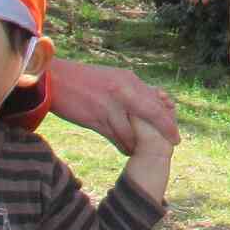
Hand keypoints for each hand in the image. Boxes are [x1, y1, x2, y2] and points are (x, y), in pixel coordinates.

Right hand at [48, 56, 180, 152]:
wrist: (54, 79)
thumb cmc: (83, 79)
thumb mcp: (112, 77)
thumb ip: (131, 89)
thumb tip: (152, 100)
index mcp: (128, 80)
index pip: (155, 102)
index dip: (167, 119)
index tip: (175, 132)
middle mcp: (122, 91)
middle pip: (151, 115)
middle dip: (163, 132)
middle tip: (171, 145)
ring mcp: (109, 105)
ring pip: (132, 132)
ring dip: (138, 144)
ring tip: (143, 152)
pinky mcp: (94, 118)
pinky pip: (114, 137)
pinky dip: (123, 146)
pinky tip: (127, 151)